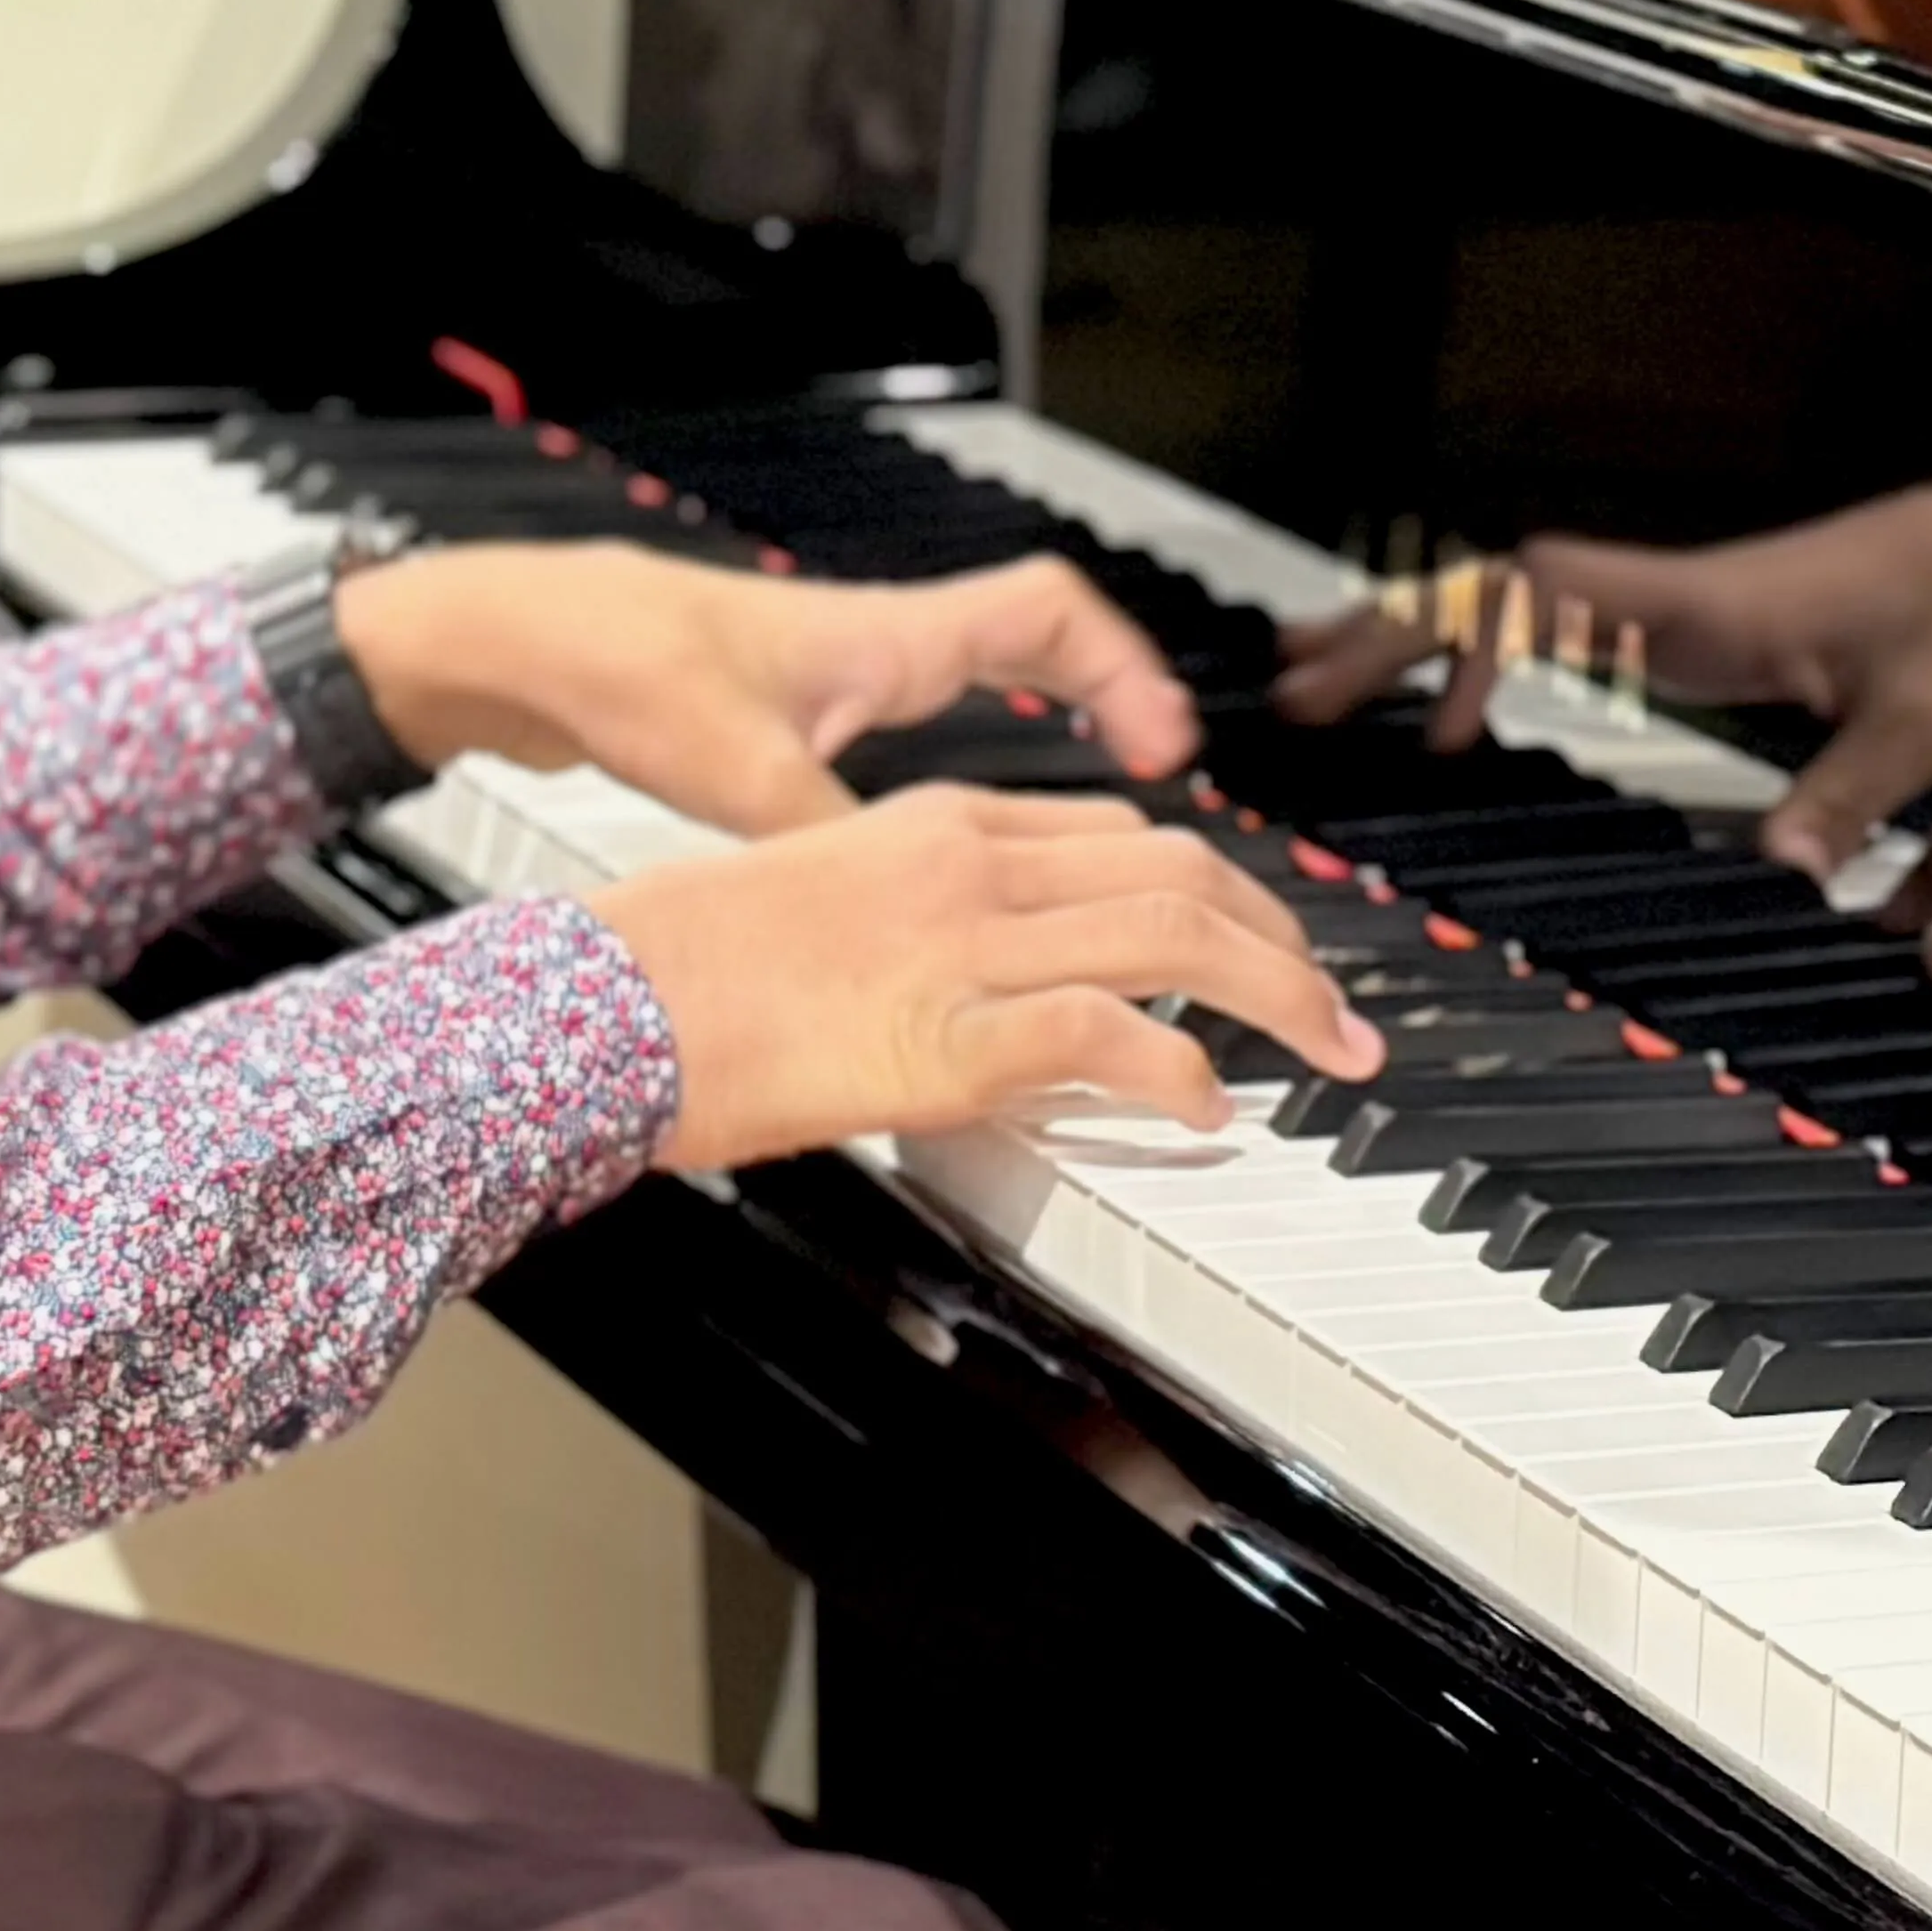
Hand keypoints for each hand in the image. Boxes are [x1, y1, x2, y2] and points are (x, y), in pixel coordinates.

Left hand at [333, 543, 1200, 839]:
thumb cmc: (616, 664)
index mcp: (885, 641)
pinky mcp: (794, 724)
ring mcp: (838, 685)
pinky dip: (955, 785)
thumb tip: (887, 919)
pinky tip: (946, 858)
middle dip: (1108, 709)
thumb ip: (819, 840)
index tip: (1163, 742)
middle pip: (1036, 651)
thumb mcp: (734, 763)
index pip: (1046, 613)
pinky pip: (918, 740)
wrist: (522, 643)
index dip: (1120, 670)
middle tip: (1158, 787)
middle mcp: (876, 653)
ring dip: (1033, 746)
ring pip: (977, 697)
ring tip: (1082, 831)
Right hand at [596, 788, 1379, 1171]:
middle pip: (1180, 870)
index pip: (1119, 835)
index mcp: (935, 823)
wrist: (598, 997)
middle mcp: (966, 863)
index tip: (1256, 942)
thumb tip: (965, 988)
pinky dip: (1181, 1069)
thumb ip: (907, 926)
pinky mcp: (948, 1034)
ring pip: (1176, 933)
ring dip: (1277, 995)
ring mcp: (962, 943)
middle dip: (1281, 938)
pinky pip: (1108, 1033)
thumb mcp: (816, 906)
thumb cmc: (678, 969)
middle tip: (1333, 1007)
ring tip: (1326, 1052)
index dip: (1214, 889)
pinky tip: (1210, 1108)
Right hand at [1272, 484, 1931, 877]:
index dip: (1475, 634)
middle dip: (1389, 630)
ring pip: (1504, 597)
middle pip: (1491, 587)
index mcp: (1705, 607)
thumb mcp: (1928, 716)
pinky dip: (1471, 648)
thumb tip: (1790, 877)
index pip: (1553, 589)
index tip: (1435, 713)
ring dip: (1410, 631)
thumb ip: (1853, 791)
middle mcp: (1662, 596)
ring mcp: (1659, 605)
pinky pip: (1544, 620)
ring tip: (1311, 677)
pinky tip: (1435, 702)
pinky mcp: (1672, 624)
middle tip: (1295, 689)